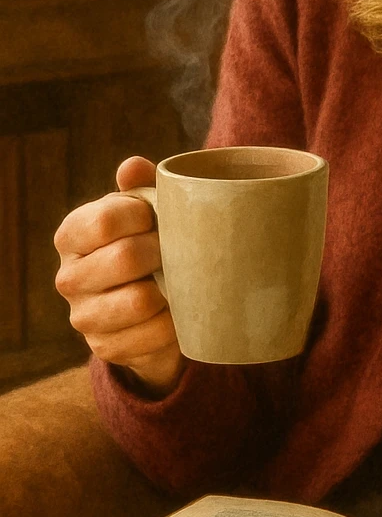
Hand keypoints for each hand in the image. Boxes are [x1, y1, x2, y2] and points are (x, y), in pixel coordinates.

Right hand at [54, 157, 185, 396]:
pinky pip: (151, 337)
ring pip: (139, 301)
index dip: (142, 216)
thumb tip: (132, 167)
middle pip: (125, 258)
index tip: (157, 219)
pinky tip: (177, 312)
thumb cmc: (147, 240)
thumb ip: (140, 185)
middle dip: (164, 252)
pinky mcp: (106, 349)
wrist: (150, 302)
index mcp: (73, 234)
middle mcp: (68, 277)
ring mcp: (84, 317)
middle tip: (179, 252)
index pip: (103, 221)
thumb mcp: (145, 209)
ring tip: (179, 281)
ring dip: (170, 290)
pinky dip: (173, 324)